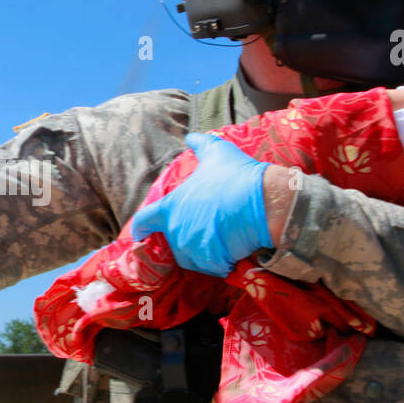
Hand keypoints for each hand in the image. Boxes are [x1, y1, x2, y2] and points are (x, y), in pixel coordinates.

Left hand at [131, 132, 272, 276]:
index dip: (142, 226)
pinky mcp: (211, 263)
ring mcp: (193, 249)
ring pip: (191, 257)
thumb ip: (201, 144)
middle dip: (185, 237)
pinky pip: (212, 267)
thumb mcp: (217, 153)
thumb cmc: (236, 175)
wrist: (263, 202)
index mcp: (171, 207)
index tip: (140, 232)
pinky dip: (220, 262)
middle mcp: (176, 231)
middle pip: (173, 241)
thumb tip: (191, 136)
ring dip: (201, 251)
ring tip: (220, 238)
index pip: (145, 220)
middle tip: (205, 229)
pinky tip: (232, 249)